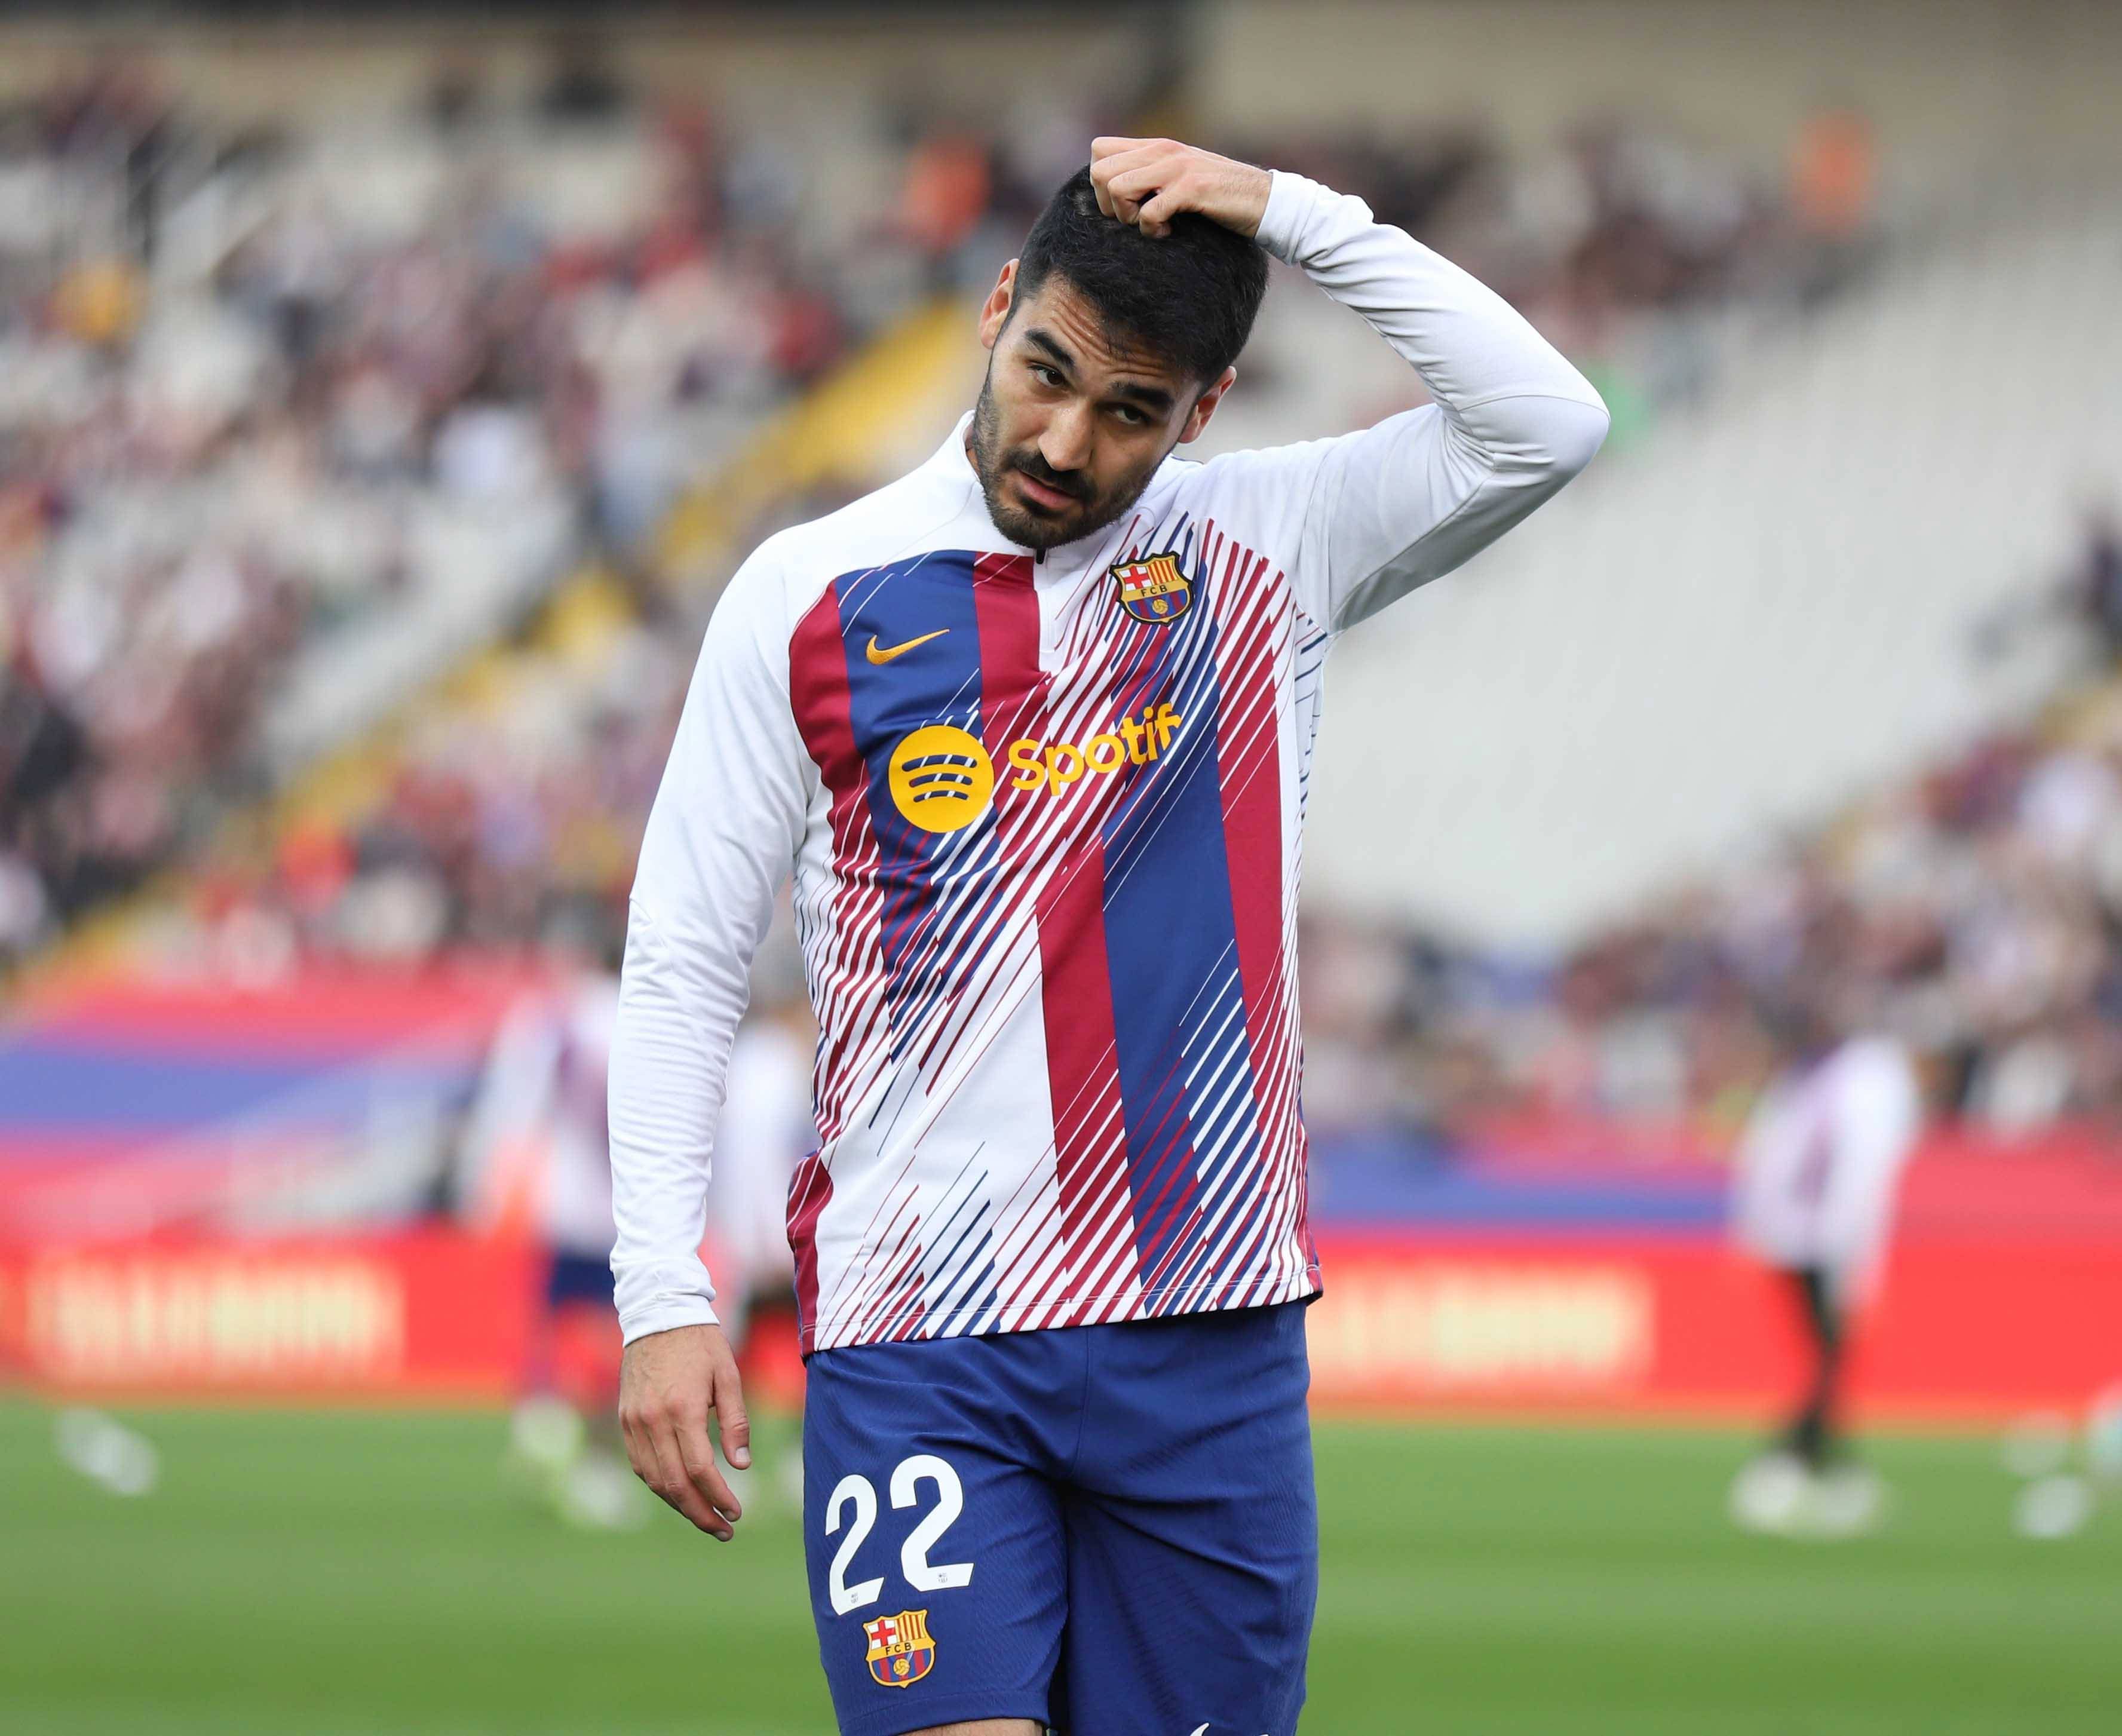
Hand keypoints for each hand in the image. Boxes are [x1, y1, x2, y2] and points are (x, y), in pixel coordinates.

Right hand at [618, 1322, 749, 1539]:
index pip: (700, 1469)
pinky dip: (660, 1485)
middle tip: (724, 1529)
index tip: (736, 1512)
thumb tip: (741, 1466)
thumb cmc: (701, 1343)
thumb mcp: (729, 1375)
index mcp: (682, 1408)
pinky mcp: (625, 1420)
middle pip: (675, 1484)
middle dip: (700, 1513)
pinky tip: (680, 1492)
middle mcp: (653, 1420)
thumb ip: (736, 1422)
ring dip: (680, 1505)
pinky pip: (641, 1465)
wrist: (657, 1314)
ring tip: (705, 1517)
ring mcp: (634, 1422)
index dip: (719, 1497)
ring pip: (654, 1480)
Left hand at [1089, 136, 1271, 239]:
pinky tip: (1169, 231)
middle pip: (1100, 172)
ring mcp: (1177, 167)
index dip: (1100, 184)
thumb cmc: (1219, 197)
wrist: (1265, 201)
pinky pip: (1148, 212)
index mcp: (1156, 146)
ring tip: (1153, 225)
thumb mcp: (1179, 177)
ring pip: (1118, 188)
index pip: (1099, 149)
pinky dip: (1152, 230)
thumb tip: (1112, 193)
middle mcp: (1162, 150)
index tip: (1122, 204)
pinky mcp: (1191, 188)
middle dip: (1109, 204)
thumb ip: (1150, 175)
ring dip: (1128, 216)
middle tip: (1133, 219)